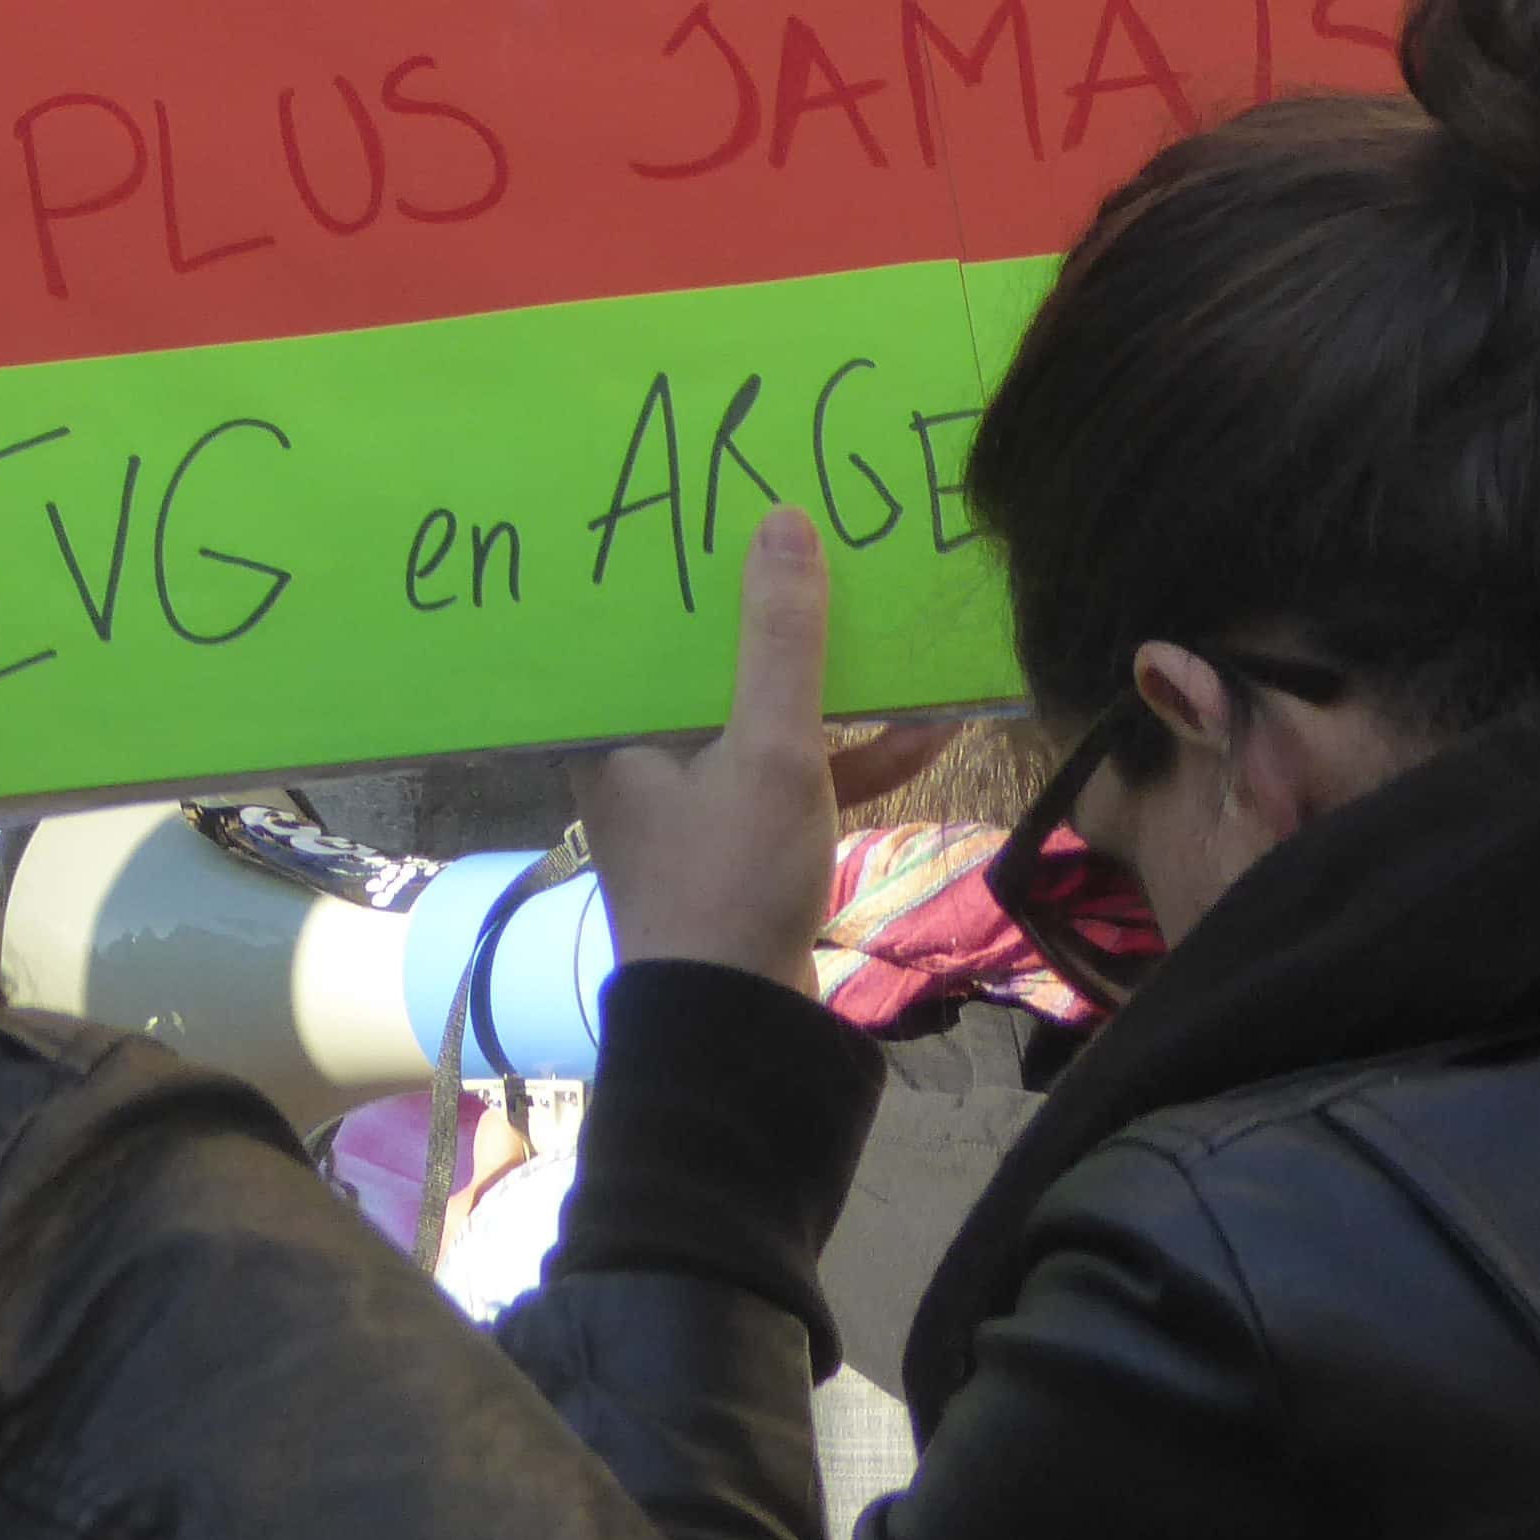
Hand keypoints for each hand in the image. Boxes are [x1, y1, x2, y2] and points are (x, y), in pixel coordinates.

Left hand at [574, 511, 953, 987]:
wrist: (741, 1025)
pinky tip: (927, 730)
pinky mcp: (744, 842)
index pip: (648, 625)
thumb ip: (782, 641)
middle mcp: (639, 756)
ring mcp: (695, 802)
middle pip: (715, 668)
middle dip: (784, 627)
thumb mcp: (770, 750)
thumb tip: (782, 522)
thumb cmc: (731, 878)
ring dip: (834, 694)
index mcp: (612, 727)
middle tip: (834, 554)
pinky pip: (797, 776)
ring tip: (897, 634)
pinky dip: (853, 757)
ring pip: (766, 722)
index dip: (698, 572)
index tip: (742, 514)